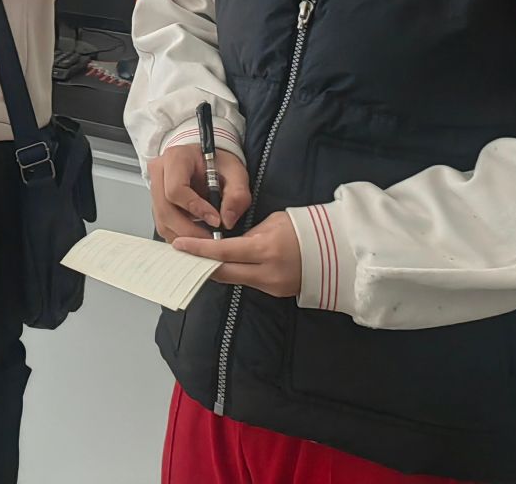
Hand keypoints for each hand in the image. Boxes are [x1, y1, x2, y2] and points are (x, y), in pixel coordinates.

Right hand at [150, 142, 251, 243]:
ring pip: (163, 222)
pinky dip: (181, 235)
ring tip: (207, 235)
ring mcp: (155, 189)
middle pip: (165, 209)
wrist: (207, 163)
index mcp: (176, 158)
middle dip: (190, 230)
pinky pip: (164, 227)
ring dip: (185, 235)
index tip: (215, 220)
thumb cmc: (217, 164)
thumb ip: (237, 194)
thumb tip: (227, 220)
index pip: (176, 189)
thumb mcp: (235, 172)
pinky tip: (197, 232)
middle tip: (212, 237)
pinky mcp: (156, 205)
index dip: (195, 208)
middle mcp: (159, 172)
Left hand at [177, 211, 300, 297]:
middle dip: (202, 264)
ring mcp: (273, 286)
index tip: (179, 246)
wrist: (336, 251)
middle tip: (183, 255)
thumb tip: (230, 245)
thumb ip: (249, 236)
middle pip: (224, 272)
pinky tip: (227, 263)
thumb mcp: (273, 223)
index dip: (198, 250)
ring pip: (235, 279)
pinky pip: (249, 282)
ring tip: (202, 257)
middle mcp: (267, 273)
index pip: (223, 252)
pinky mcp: (278, 293)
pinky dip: (237, 272)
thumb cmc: (305, 228)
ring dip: (218, 269)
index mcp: (266, 250)